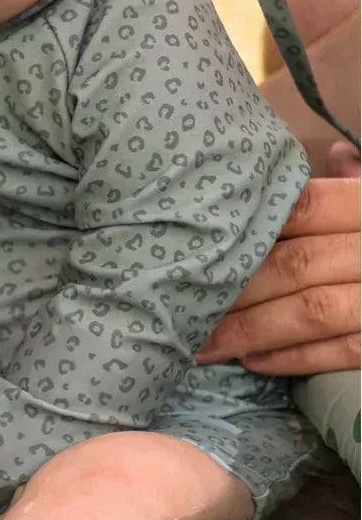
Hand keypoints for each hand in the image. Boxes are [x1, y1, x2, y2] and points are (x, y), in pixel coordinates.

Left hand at [199, 146, 360, 374]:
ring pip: (314, 309)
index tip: (190, 250)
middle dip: (233, 289)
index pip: (302, 209)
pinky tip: (253, 361)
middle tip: (175, 306)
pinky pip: (345, 350)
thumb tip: (333, 158)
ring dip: (250, 330)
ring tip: (200, 344)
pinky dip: (295, 357)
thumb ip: (361, 184)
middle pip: (298, 262)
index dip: (245, 233)